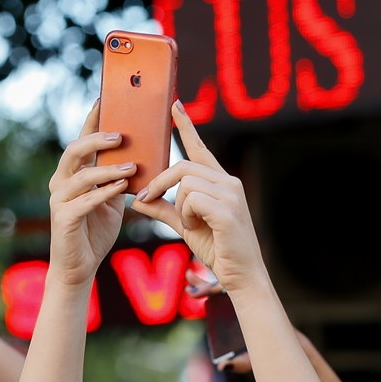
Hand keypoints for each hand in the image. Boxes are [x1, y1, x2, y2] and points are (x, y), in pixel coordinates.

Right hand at [48, 99, 133, 286]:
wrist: (80, 266)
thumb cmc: (96, 231)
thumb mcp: (112, 200)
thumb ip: (119, 178)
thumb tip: (140, 158)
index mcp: (72, 174)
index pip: (81, 141)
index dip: (91, 120)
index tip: (104, 99)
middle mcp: (60, 182)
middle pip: (75, 151)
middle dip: (97, 140)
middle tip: (121, 135)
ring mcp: (58, 200)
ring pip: (82, 175)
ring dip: (108, 168)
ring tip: (131, 167)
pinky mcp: (63, 218)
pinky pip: (85, 200)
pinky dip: (104, 192)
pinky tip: (122, 187)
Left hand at [131, 101, 266, 293]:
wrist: (242, 276)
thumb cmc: (218, 250)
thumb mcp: (185, 227)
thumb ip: (163, 211)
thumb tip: (137, 201)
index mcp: (221, 182)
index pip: (200, 148)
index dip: (186, 126)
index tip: (175, 106)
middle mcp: (229, 182)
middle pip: (183, 166)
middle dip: (159, 183)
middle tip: (145, 199)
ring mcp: (231, 194)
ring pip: (185, 183)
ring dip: (178, 206)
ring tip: (190, 225)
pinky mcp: (227, 209)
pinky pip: (192, 199)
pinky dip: (187, 215)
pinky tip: (196, 228)